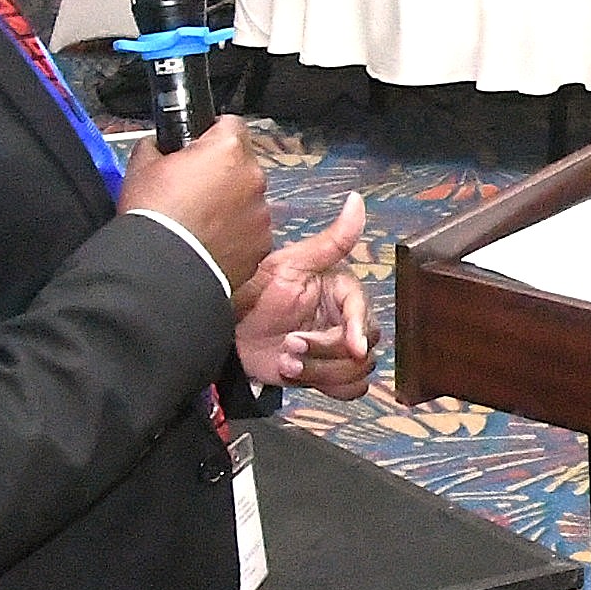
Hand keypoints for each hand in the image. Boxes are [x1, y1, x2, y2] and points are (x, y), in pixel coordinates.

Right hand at [121, 118, 270, 298]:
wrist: (161, 269)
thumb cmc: (152, 215)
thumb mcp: (141, 167)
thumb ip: (157, 146)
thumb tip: (159, 145)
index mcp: (228, 150)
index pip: (230, 124)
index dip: (211, 134)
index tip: (198, 147)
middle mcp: (253, 177)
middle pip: (242, 164)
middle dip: (222, 172)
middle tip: (192, 189)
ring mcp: (261, 213)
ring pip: (248, 198)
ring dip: (231, 204)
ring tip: (199, 221)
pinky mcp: (262, 244)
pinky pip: (251, 230)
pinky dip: (236, 233)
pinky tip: (210, 241)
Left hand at [235, 191, 375, 394]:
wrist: (227, 328)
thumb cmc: (256, 289)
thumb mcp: (292, 263)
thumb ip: (332, 239)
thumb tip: (357, 200)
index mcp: (343, 292)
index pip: (363, 313)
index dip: (357, 329)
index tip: (350, 345)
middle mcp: (346, 321)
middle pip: (363, 348)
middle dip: (325, 353)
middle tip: (289, 345)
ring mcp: (336, 349)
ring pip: (355, 371)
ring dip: (319, 371)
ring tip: (285, 359)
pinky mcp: (325, 373)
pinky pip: (348, 389)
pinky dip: (325, 386)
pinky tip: (293, 372)